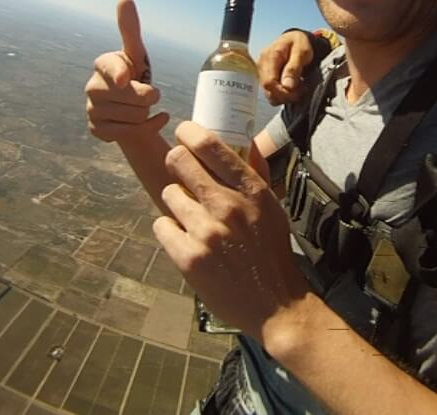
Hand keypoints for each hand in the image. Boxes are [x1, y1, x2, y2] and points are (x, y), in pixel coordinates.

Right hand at [85, 0, 168, 142]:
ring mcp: (92, 110)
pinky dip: (147, 128)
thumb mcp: (136, 53)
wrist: (133, 107)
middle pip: (129, 96)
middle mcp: (93, 87)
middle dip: (147, 97)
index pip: (109, 67)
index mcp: (102, 64)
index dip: (118, 73)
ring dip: (146, 113)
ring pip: (131, 116)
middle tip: (148, 93)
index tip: (125, 79)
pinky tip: (149, 122)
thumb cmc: (135, 74)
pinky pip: (128, 133)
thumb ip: (130, 29)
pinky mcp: (98, 130)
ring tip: (142, 107)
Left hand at [153, 121, 309, 340]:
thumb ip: (257, 174)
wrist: (275, 304)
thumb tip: (246, 141)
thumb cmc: (272, 252)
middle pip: (179, 161)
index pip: (210, 146)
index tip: (183, 132)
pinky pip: (161, 225)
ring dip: (176, 202)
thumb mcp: (273, 208)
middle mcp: (228, 206)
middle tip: (181, 172)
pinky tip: (186, 239)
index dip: (189, 133)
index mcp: (252, 190)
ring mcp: (206, 232)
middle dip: (176, 162)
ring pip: (168, 194)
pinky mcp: (188, 257)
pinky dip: (170, 230)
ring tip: (191, 217)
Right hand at [257, 29, 314, 104]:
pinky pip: (271, 93)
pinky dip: (282, 95)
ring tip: (298, 89)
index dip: (283, 92)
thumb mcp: (302, 52)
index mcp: (270, 56)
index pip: (269, 82)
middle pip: (268, 90)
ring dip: (285, 96)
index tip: (299, 91)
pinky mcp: (265, 77)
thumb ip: (294, 68)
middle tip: (302, 90)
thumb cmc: (299, 44)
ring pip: (269, 94)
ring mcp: (262, 71)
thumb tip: (287, 86)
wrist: (295, 39)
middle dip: (286, 95)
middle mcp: (262, 64)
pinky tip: (292, 88)